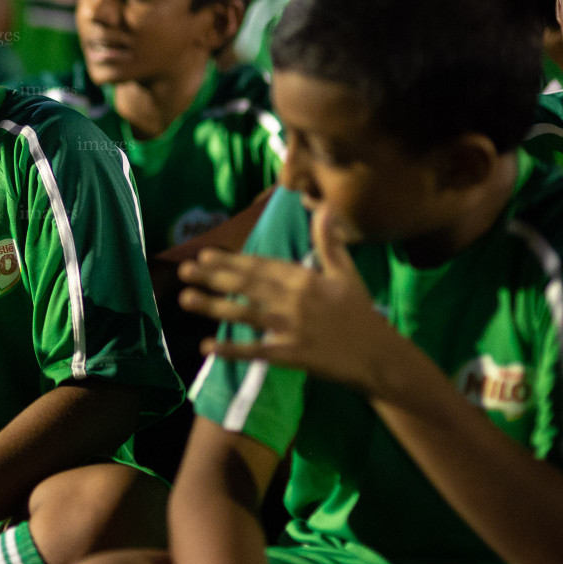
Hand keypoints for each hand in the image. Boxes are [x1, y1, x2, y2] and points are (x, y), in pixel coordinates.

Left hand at [179, 206, 397, 393]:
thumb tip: (324, 206)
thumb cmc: (359, 313)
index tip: (204, 254)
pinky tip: (207, 347)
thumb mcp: (346, 272)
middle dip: (213, 277)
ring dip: (213, 307)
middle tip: (182, 270)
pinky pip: (256, 351)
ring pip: (245, 314)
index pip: (260, 266)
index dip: (230, 260)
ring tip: (185, 299)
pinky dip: (231, 349)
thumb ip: (329, 241)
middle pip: (246, 286)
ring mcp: (291, 328)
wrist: (380, 356)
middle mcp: (294, 300)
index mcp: (305, 278)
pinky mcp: (292, 355)